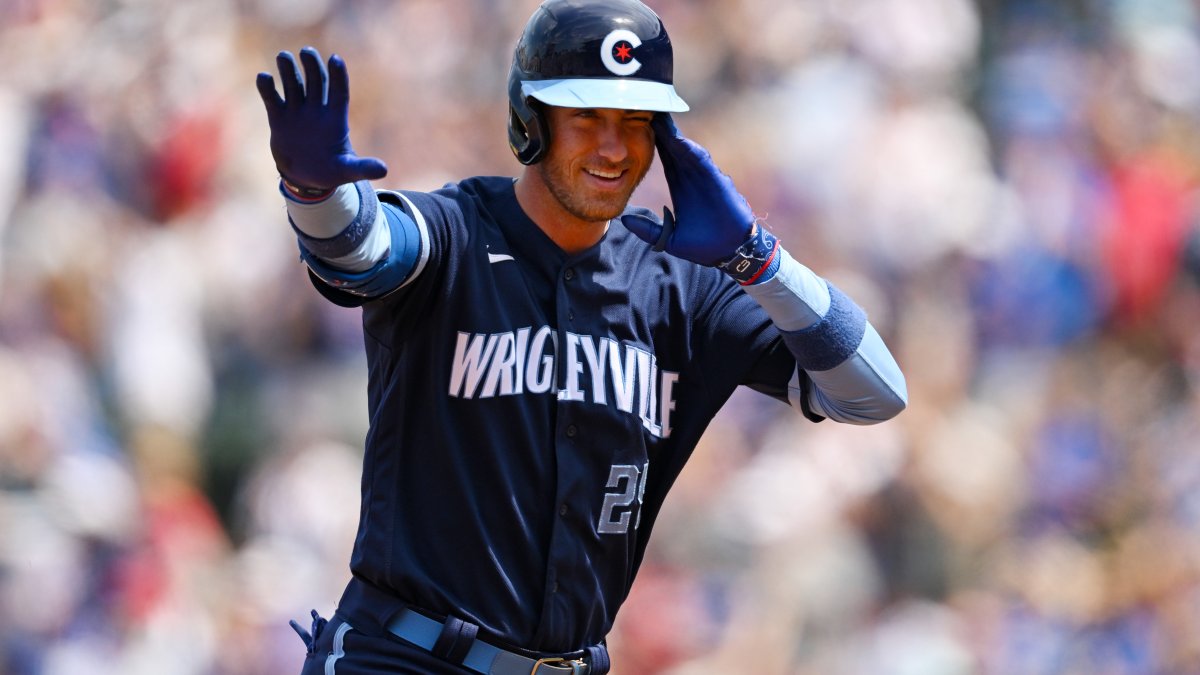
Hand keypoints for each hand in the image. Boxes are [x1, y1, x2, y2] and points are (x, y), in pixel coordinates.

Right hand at [255, 46, 386, 190]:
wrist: (306, 178)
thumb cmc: (331, 171)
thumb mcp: (347, 170)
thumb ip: (362, 167)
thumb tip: (384, 170)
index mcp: (336, 119)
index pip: (339, 92)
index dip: (339, 76)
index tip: (335, 59)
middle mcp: (317, 110)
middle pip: (316, 82)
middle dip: (312, 66)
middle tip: (307, 52)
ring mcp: (297, 112)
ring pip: (293, 85)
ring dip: (288, 70)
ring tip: (284, 56)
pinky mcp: (279, 118)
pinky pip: (273, 99)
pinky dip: (267, 88)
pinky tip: (263, 77)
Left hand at [620, 114, 755, 265]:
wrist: (731, 252)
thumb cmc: (705, 246)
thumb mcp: (669, 239)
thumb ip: (648, 230)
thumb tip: (624, 220)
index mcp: (680, 185)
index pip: (663, 157)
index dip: (650, 140)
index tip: (634, 124)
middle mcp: (692, 177)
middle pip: (673, 146)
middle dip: (660, 128)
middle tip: (644, 106)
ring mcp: (705, 177)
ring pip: (686, 150)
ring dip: (673, 134)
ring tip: (658, 116)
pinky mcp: (717, 182)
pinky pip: (702, 163)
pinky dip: (691, 152)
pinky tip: (678, 141)